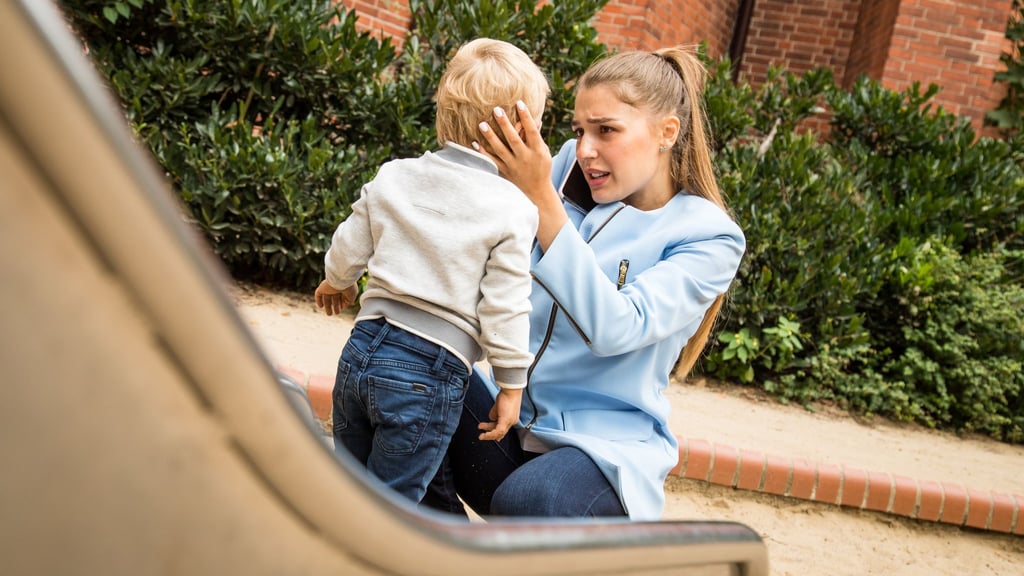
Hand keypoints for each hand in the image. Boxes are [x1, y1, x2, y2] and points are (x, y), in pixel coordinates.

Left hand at [314, 280, 357, 315]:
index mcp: (343, 288)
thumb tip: (343, 306)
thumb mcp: (352, 296)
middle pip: (334, 299)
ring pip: (327, 298)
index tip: (342, 309)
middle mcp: (336, 288)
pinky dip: (318, 300)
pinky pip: (318, 295)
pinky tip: (320, 306)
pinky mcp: (322, 288)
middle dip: (335, 306)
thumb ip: (348, 302)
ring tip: (329, 314)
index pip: (341, 297)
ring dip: (328, 306)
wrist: (342, 279)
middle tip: (336, 313)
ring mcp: (328, 288)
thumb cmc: (349, 286)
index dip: (342, 304)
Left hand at [477, 102, 567, 249]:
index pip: (531, 131)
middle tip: (496, 109)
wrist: (536, 192)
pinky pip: (492, 161)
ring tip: (482, 124)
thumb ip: (537, 137)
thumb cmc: (541, 168)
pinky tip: (474, 142)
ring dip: (490, 137)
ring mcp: (513, 166)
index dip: (526, 117)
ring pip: (500, 149)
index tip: (519, 103)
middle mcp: (525, 158)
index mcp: (537, 151)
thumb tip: (534, 119)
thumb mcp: (544, 153)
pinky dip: (483, 153)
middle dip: (505, 124)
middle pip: (513, 139)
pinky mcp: (504, 172)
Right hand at [477, 387, 522, 441]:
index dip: (495, 433)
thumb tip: (491, 418)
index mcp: (511, 418)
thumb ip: (495, 413)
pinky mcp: (506, 420)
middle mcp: (512, 421)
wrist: (511, 390)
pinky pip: (498, 431)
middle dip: (489, 434)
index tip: (488, 434)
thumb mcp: (498, 406)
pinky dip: (490, 434)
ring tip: (481, 435)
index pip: (503, 429)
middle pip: (500, 432)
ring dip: (488, 435)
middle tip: (481, 435)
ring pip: (499, 433)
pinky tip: (484, 434)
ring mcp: (510, 421)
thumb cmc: (506, 394)